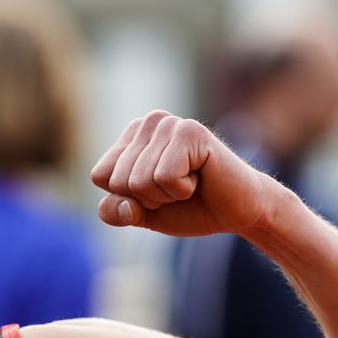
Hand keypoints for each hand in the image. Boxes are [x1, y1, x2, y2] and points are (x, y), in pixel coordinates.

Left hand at [88, 111, 283, 236]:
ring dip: (166, 195)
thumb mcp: (142, 214)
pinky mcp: (189, 131)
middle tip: (177, 189)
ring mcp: (168, 124)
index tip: (157, 192)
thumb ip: (117, 211)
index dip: (127, 198)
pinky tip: (200, 177)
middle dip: (148, 198)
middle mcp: (147, 123)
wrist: (236, 210)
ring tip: (189, 182)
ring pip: (139, 181)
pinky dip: (182, 189)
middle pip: (118, 180)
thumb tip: (122, 204)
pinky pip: (164, 177)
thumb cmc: (190, 207)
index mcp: (130, 137)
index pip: (100, 176)